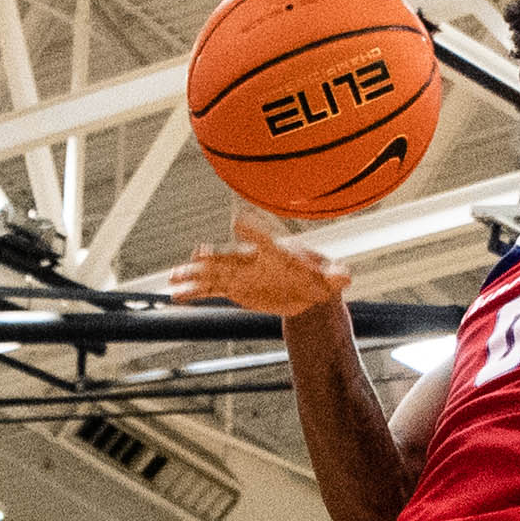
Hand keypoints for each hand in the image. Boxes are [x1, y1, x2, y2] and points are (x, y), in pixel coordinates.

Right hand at [170, 213, 357, 322]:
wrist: (308, 288)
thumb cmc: (320, 277)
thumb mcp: (331, 278)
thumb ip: (337, 275)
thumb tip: (347, 277)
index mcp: (274, 252)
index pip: (263, 239)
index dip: (253, 230)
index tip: (239, 224)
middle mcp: (252, 260)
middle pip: (229, 257)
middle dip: (212, 256)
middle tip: (197, 254)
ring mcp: (240, 274)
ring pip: (212, 274)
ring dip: (193, 276)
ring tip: (172, 279)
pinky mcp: (235, 289)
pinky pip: (210, 291)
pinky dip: (193, 294)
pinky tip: (175, 297)